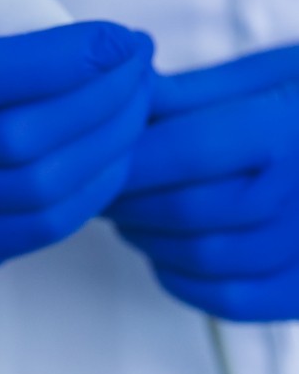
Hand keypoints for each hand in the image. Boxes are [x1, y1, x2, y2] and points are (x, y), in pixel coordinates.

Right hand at [0, 0, 153, 265]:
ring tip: (135, 107)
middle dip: (101, 101)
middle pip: (17, 139)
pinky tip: (109, 155)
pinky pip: (34, 230)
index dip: (62, 60)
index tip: (122, 38)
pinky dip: (88, 193)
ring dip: (106, 148)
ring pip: (35, 191)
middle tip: (141, 68)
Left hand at [107, 45, 298, 320]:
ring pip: (201, 257)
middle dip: (126, 198)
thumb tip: (121, 103)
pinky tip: (163, 248)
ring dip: (144, 236)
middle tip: (100, 183)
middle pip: (186, 209)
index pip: (186, 150)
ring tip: (126, 211)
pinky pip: (231, 300)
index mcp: (291, 126)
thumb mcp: (265, 74)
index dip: (128, 158)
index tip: (94, 155)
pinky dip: (180, 276)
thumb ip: (190, 94)